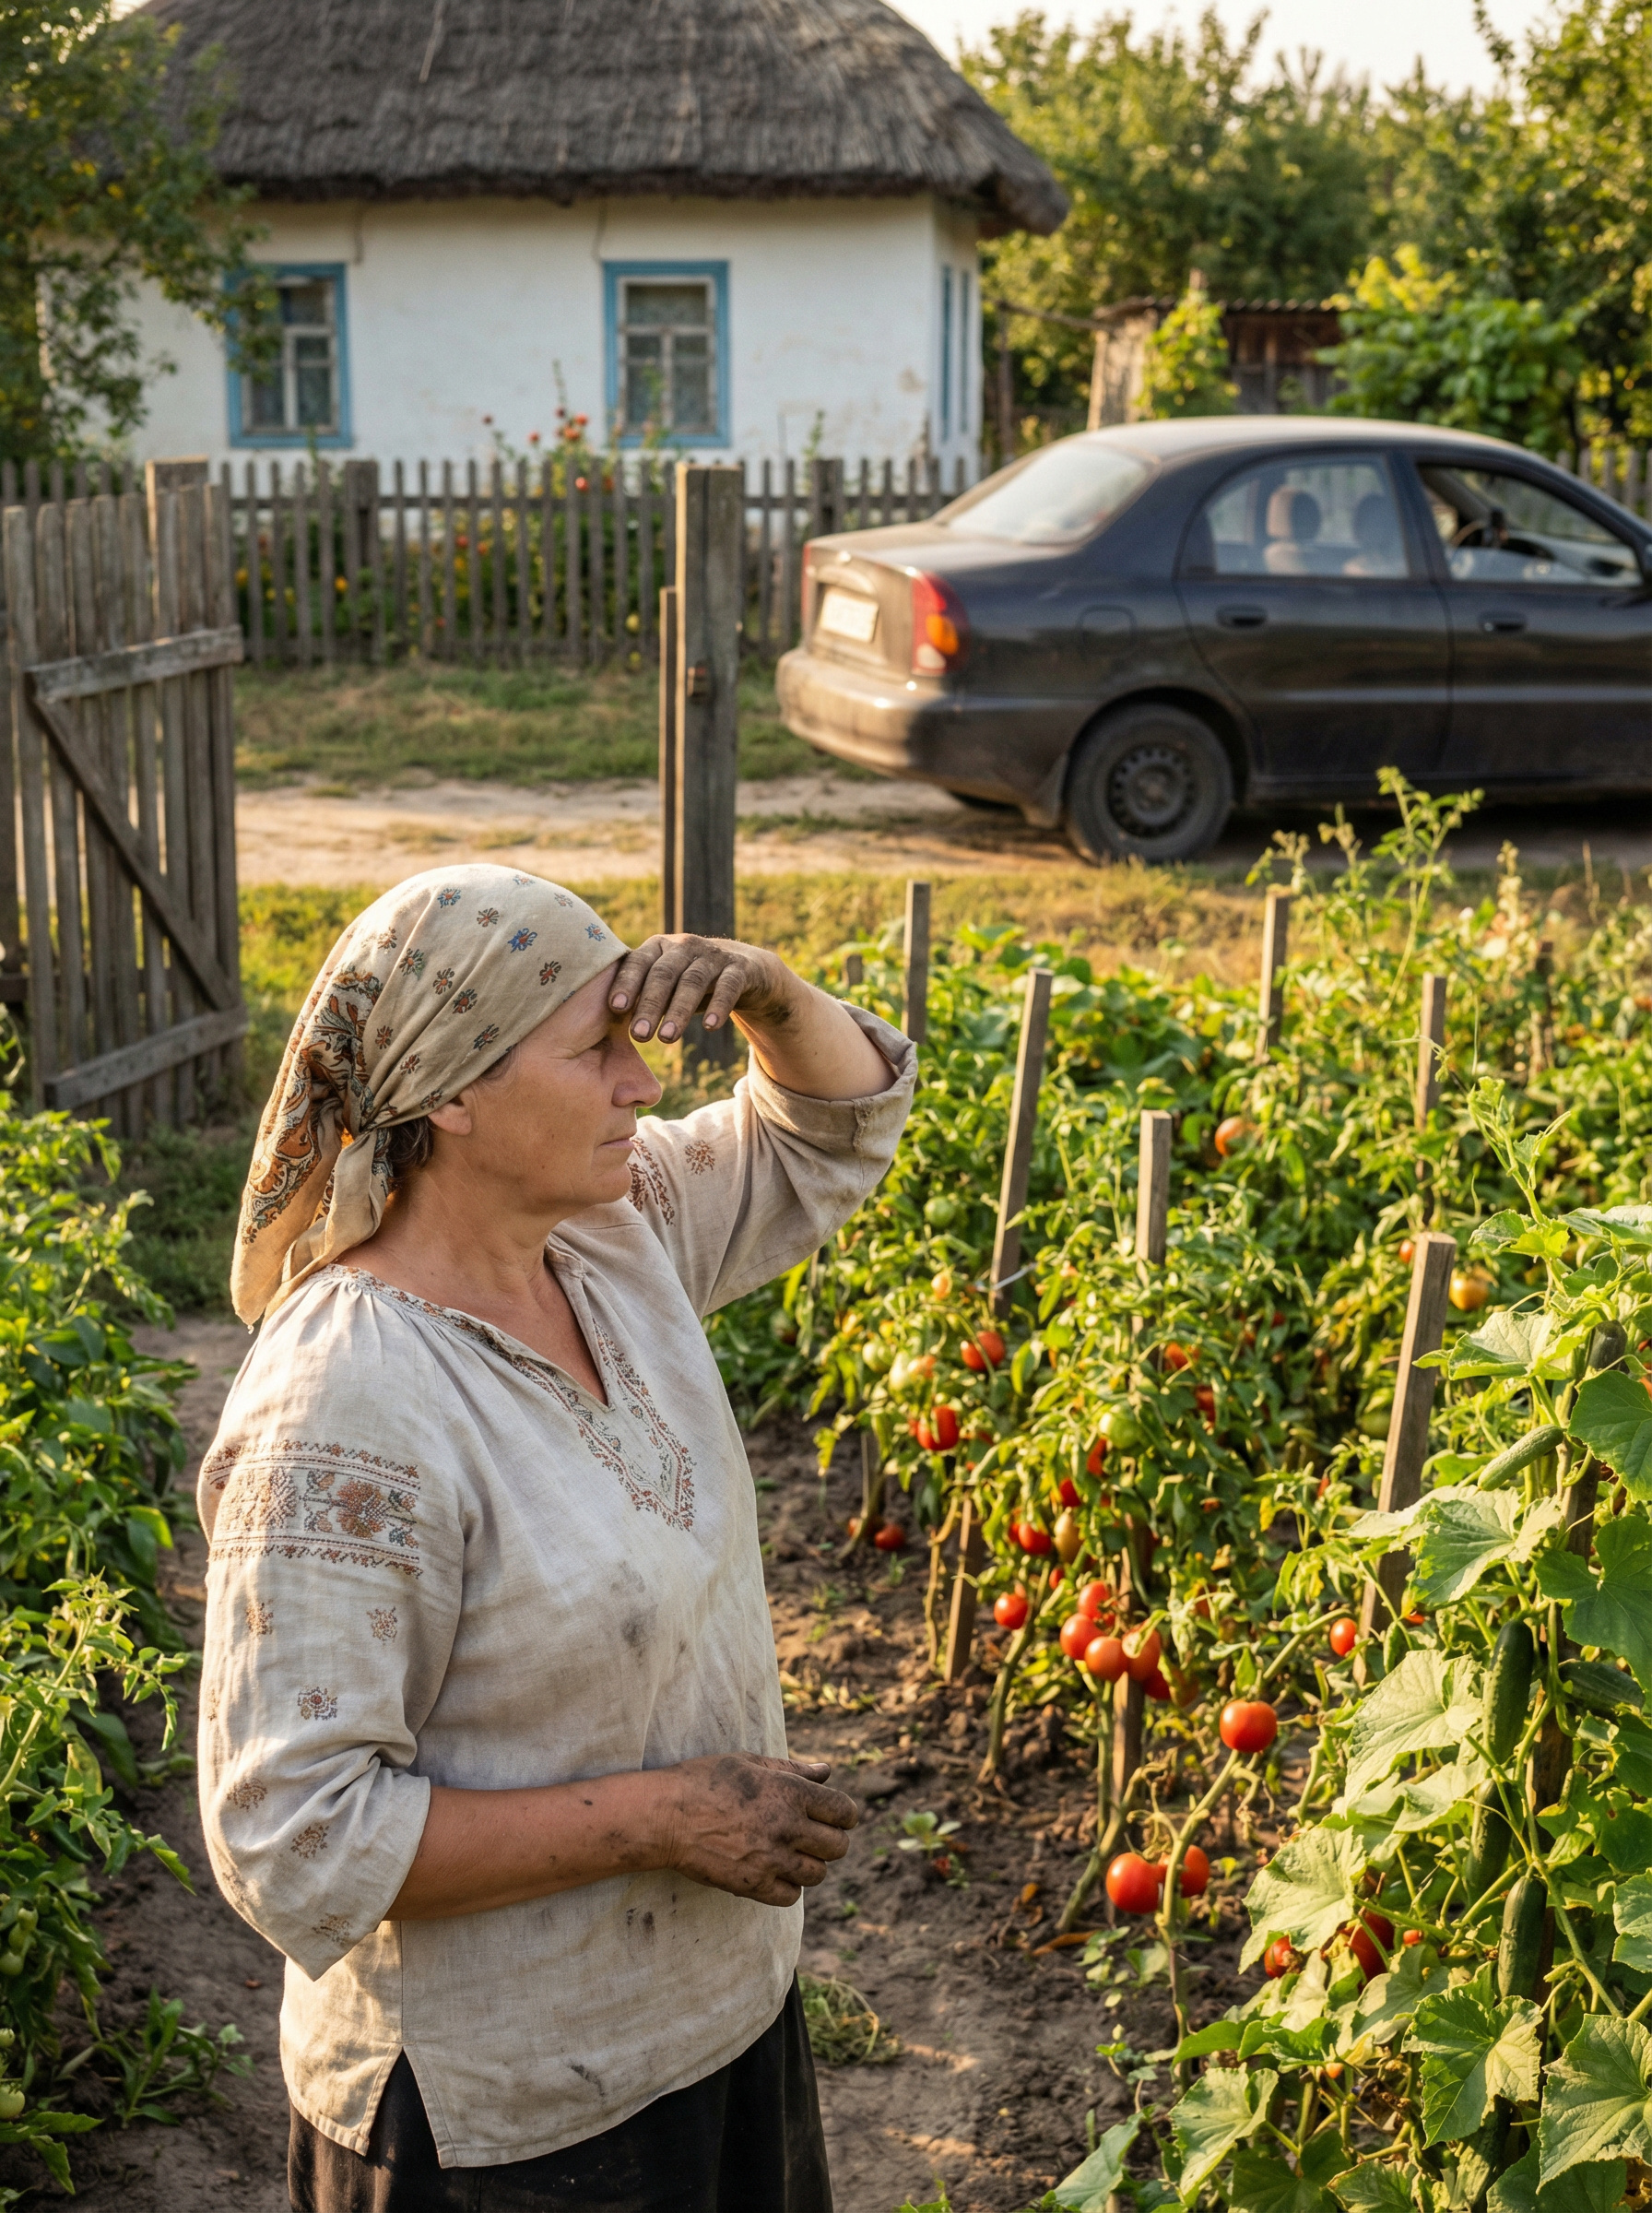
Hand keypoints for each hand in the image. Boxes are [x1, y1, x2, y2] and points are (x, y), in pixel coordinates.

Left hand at [609, 935, 790, 1044]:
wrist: (746, 972)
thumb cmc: (691, 983)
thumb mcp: (667, 985)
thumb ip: (641, 996)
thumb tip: (602, 1024)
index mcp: (659, 947)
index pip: (638, 962)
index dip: (627, 983)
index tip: (615, 1008)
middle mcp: (685, 946)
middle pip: (663, 974)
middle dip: (649, 1005)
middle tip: (638, 1035)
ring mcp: (714, 955)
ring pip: (693, 981)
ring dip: (678, 1011)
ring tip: (667, 1039)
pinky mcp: (740, 968)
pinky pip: (728, 986)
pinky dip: (719, 1006)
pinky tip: (710, 1028)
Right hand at [655, 1752, 858, 1906]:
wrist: (666, 1816)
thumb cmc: (705, 1780)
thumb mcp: (749, 1762)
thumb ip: (792, 1769)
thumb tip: (826, 1772)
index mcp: (790, 1792)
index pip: (843, 1811)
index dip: (845, 1815)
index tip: (836, 1817)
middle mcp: (787, 1827)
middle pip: (838, 1846)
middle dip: (832, 1841)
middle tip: (814, 1836)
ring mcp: (771, 1859)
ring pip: (818, 1874)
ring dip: (810, 1864)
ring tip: (791, 1854)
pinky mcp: (753, 1885)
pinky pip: (791, 1896)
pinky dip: (789, 1887)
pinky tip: (774, 1872)